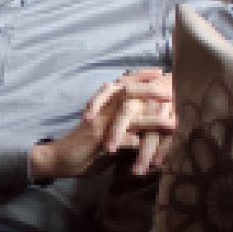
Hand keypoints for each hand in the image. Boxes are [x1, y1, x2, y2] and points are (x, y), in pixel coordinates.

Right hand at [30, 70, 176, 182]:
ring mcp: (100, 124)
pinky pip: (121, 141)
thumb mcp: (106, 129)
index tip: (161, 72)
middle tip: (172, 90)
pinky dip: (137, 145)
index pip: (124, 83)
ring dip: (152, 119)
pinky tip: (152, 151)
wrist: (60, 158)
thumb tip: (145, 120)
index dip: (142, 76)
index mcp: (104, 104)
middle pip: (128, 92)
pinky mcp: (98, 141)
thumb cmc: (87, 145)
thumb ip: (123, 122)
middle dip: (151, 90)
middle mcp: (103, 109)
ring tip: (172, 122)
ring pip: (128, 115)